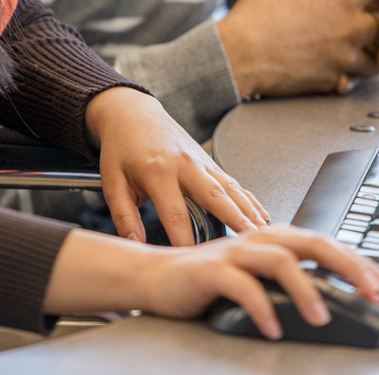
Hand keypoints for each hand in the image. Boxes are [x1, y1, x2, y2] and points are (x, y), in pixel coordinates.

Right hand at [43, 226, 378, 340]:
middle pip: (314, 243)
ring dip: (306, 290)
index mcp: (278, 238)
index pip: (329, 245)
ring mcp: (236, 252)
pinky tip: (273, 328)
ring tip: (321, 317)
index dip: (361, 264)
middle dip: (349, 267)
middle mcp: (261, 239)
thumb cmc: (211, 280)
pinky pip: (242, 286)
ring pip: (281, 261)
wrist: (158, 276)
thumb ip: (293, 283)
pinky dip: (261, 307)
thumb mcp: (260, 279)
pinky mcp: (211, 270)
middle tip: (373, 294)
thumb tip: (338, 303)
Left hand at [86, 86, 268, 244]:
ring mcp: (201, 161)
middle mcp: (184, 164)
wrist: (133, 113)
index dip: (184, 242)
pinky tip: (264, 218)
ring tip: (265, 236)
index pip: (174, 215)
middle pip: (215, 197)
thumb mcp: (112, 182)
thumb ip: (124, 217)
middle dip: (235, 222)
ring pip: (231, 189)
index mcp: (157, 171)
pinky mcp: (209, 161)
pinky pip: (233, 183)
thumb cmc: (121, 149)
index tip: (194, 266)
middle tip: (251, 246)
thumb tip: (135, 247)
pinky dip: (250, 201)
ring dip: (250, 212)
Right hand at [222, 0, 378, 98]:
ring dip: (369, 51)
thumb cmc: (255, 17)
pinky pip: (353, 78)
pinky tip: (336, 69)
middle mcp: (351, 27)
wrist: (238, 56)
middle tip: (369, 17)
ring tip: (352, 47)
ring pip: (376, 56)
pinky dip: (349, 74)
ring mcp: (345, 56)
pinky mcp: (333, 79)